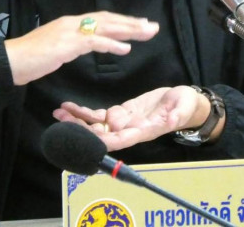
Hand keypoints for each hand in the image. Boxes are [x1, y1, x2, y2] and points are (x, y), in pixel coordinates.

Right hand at [5, 11, 158, 85]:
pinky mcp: (66, 44)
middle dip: (132, 23)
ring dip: (128, 30)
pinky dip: (111, 44)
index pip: (101, 19)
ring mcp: (69, 32)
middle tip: (152, 26)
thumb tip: (86, 45)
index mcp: (70, 23)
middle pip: (108, 20)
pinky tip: (125, 48)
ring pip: (105, 27)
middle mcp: (72, 23)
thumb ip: (72, 44)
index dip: (122, 21)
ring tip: (146, 33)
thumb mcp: (56, 48)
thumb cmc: (30, 58)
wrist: (10, 60)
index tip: (140, 24)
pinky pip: (94, 42)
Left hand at [53, 85, 220, 150]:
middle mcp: (129, 130)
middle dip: (82, 130)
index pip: (120, 140)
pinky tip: (69, 107)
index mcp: (142, 131)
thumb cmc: (184, 106)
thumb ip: (175, 115)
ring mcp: (122, 122)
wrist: (182, 102)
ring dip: (77, 121)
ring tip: (59, 113)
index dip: (103, 140)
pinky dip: (84, 112)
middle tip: (62, 122)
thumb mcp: (182, 108)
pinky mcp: (120, 113)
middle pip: (101, 135)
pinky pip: (98, 116)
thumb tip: (170, 121)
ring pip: (96, 126)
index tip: (86, 138)